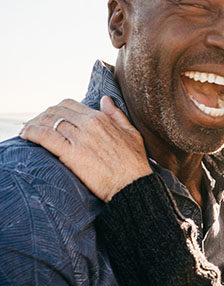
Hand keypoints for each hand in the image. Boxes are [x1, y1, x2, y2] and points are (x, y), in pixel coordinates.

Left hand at [19, 96, 151, 201]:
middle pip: (56, 111)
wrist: (133, 185)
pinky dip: (32, 133)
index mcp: (101, 119)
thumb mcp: (131, 133)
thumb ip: (117, 115)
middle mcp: (89, 125)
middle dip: (42, 116)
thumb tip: (105, 100)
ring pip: (48, 121)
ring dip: (34, 124)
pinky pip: (45, 137)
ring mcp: (79, 139)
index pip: (69, 104)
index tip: (50, 117)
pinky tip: (26, 135)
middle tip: (36, 124)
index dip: (56, 109)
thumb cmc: (135, 163)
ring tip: (27, 131)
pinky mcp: (71, 154)